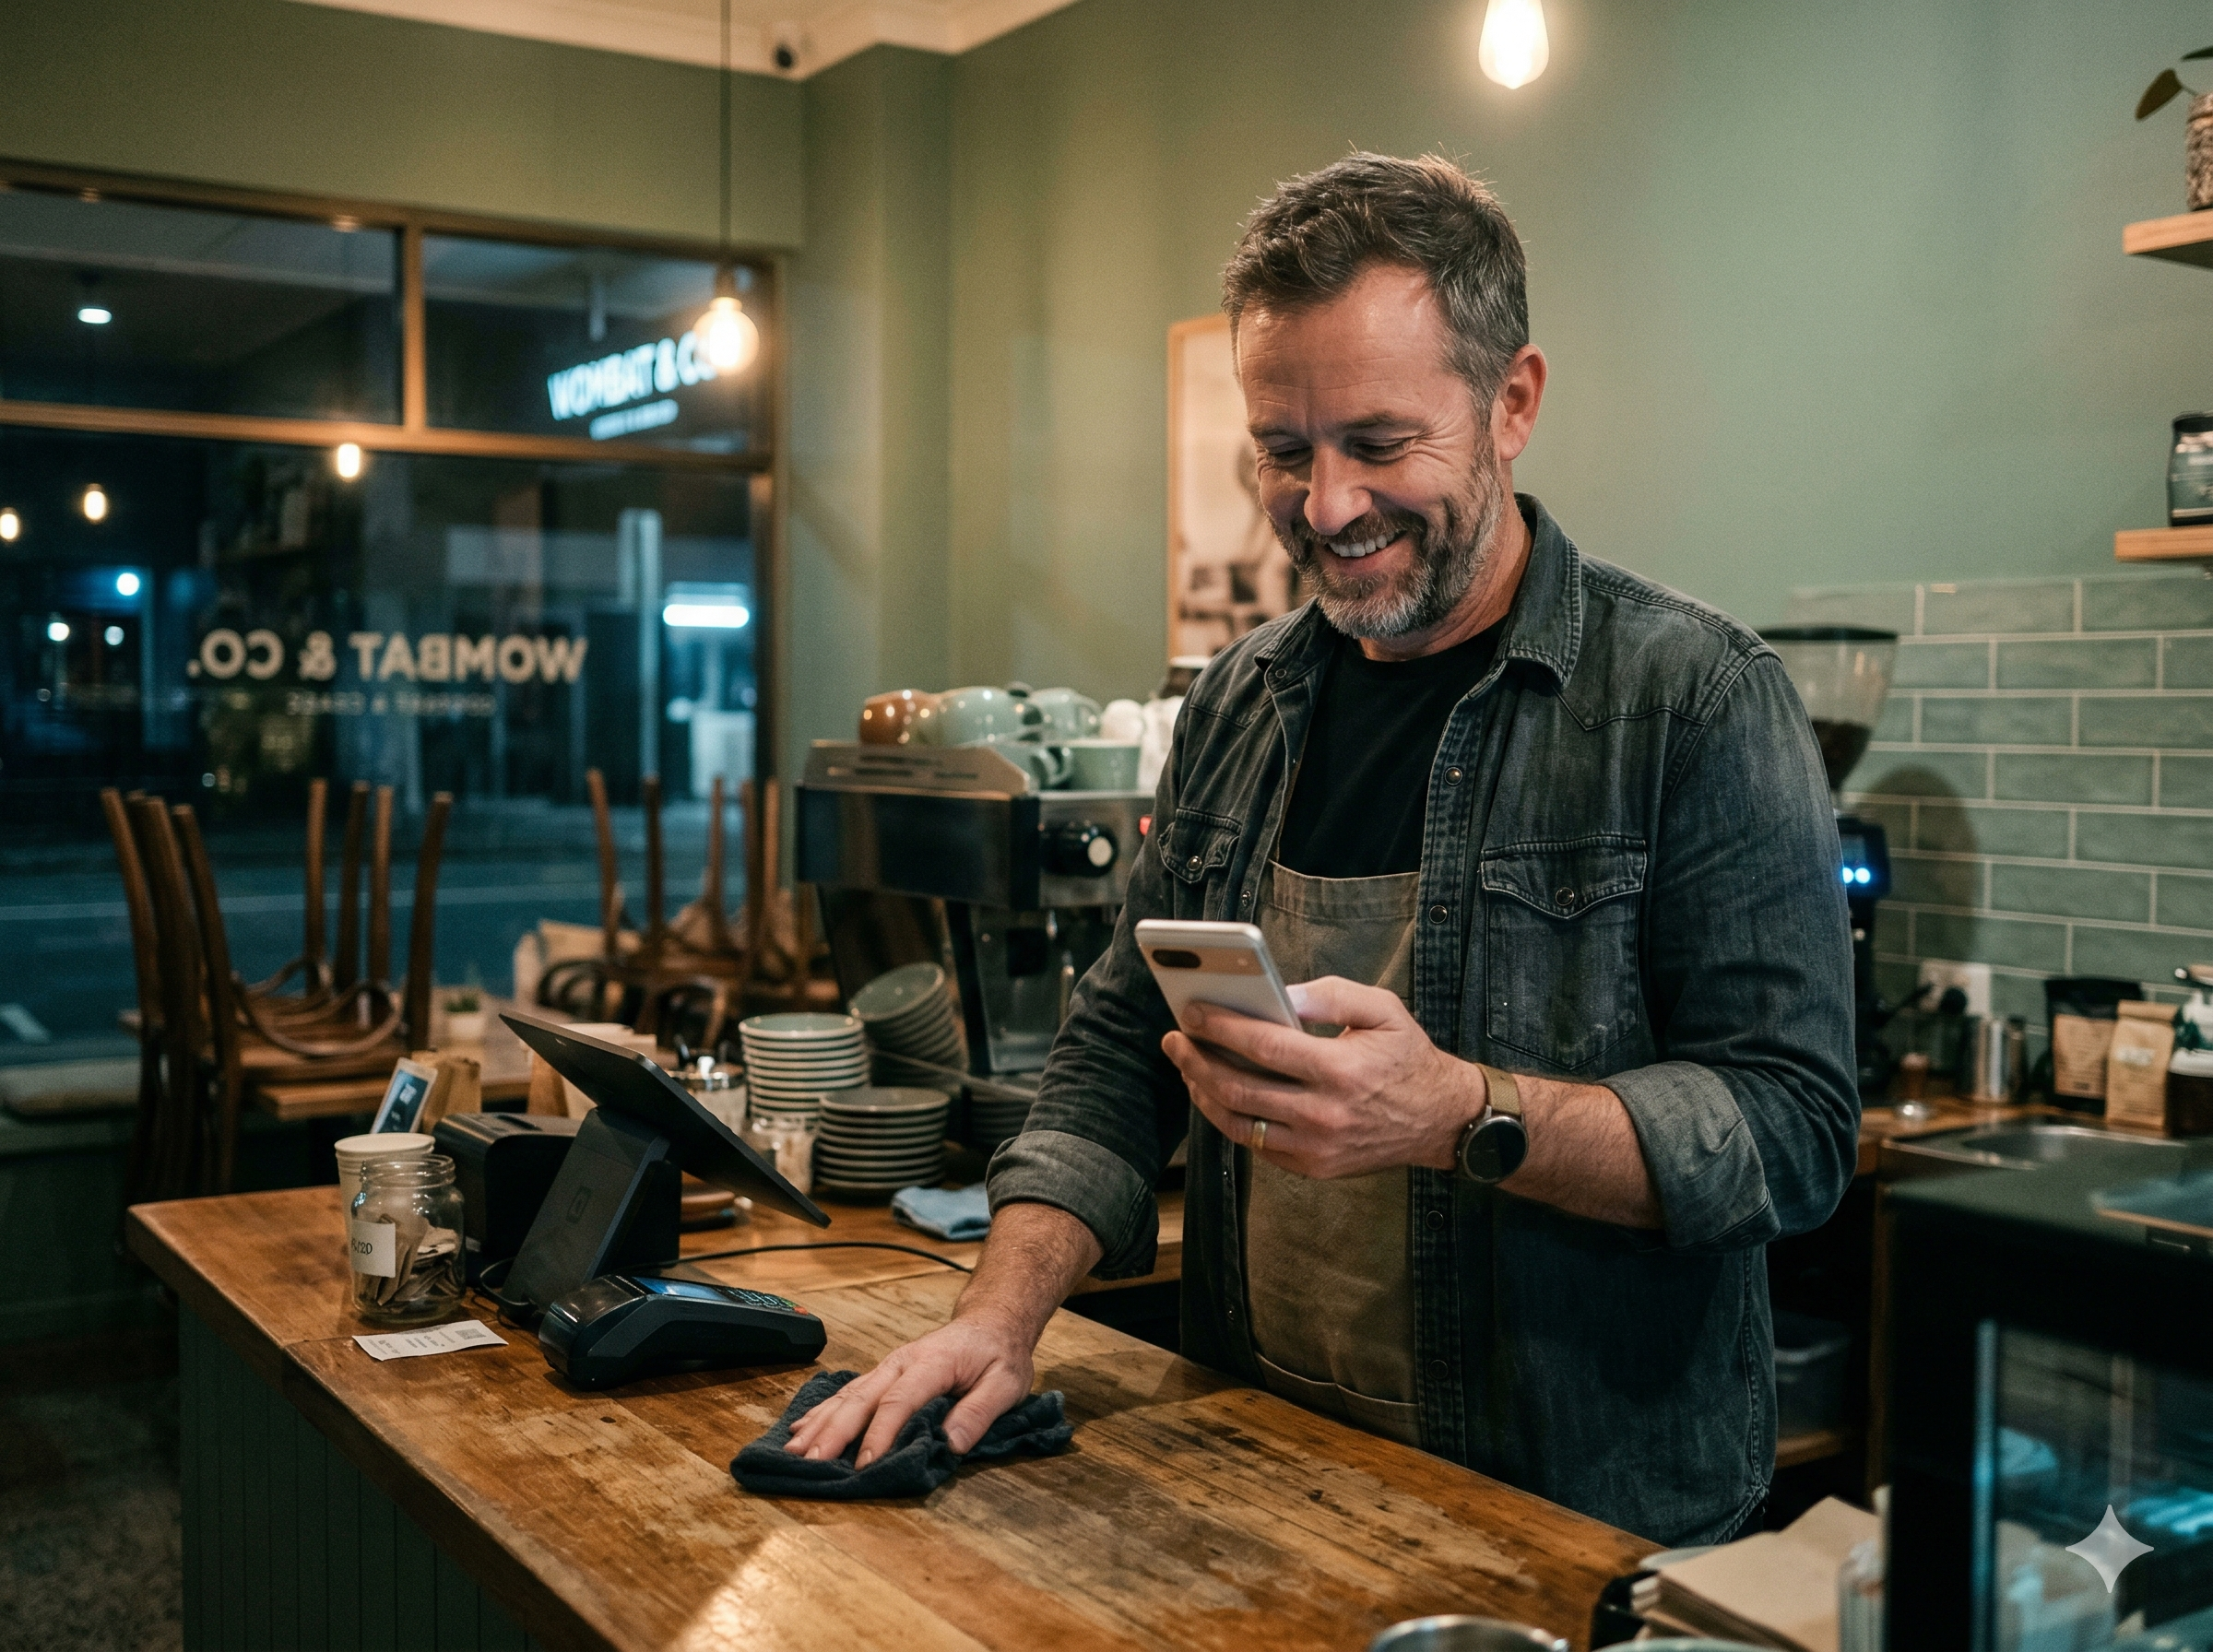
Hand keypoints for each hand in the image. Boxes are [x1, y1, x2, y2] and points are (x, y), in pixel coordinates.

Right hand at [781, 1313, 1034, 1465]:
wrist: (991, 1322)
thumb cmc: (999, 1354)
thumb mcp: (1006, 1384)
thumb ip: (979, 1413)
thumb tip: (951, 1444)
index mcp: (932, 1363)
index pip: (899, 1401)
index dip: (880, 1434)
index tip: (864, 1466)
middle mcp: (901, 1363)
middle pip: (861, 1398)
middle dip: (833, 1432)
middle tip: (810, 1462)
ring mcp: (889, 1367)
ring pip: (848, 1395)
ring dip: (820, 1423)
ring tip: (793, 1450)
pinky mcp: (884, 1375)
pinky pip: (848, 1393)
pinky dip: (823, 1411)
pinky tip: (801, 1428)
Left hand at [1161, 975, 1484, 1177]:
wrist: (1442, 1121)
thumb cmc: (1408, 1057)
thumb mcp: (1382, 1009)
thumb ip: (1328, 995)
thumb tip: (1276, 994)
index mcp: (1339, 1068)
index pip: (1262, 1045)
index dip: (1219, 1027)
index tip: (1190, 1011)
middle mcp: (1324, 1113)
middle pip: (1238, 1087)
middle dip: (1196, 1060)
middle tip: (1175, 1039)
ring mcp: (1316, 1147)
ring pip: (1239, 1122)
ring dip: (1204, 1093)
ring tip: (1187, 1067)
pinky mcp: (1313, 1167)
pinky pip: (1257, 1145)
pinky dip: (1231, 1119)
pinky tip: (1217, 1095)